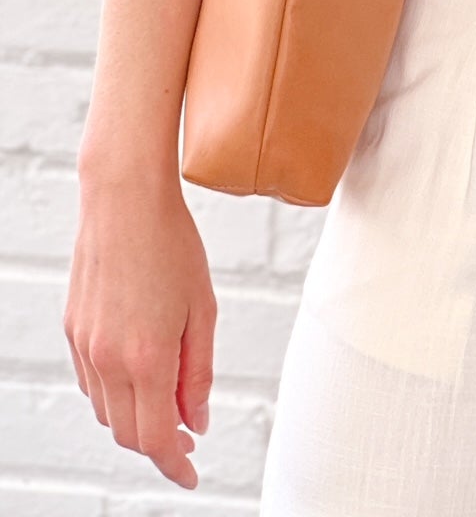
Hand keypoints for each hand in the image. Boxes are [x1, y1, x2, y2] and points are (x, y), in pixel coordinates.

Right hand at [65, 167, 215, 491]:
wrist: (125, 199)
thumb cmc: (172, 244)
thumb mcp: (202, 310)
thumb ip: (199, 372)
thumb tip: (197, 420)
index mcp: (146, 358)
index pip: (157, 439)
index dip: (175, 464)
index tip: (192, 473)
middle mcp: (108, 360)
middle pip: (129, 433)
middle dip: (159, 444)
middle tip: (188, 436)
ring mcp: (85, 346)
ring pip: (107, 411)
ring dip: (136, 419)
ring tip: (169, 402)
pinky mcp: (74, 330)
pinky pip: (92, 383)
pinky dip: (116, 393)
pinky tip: (139, 374)